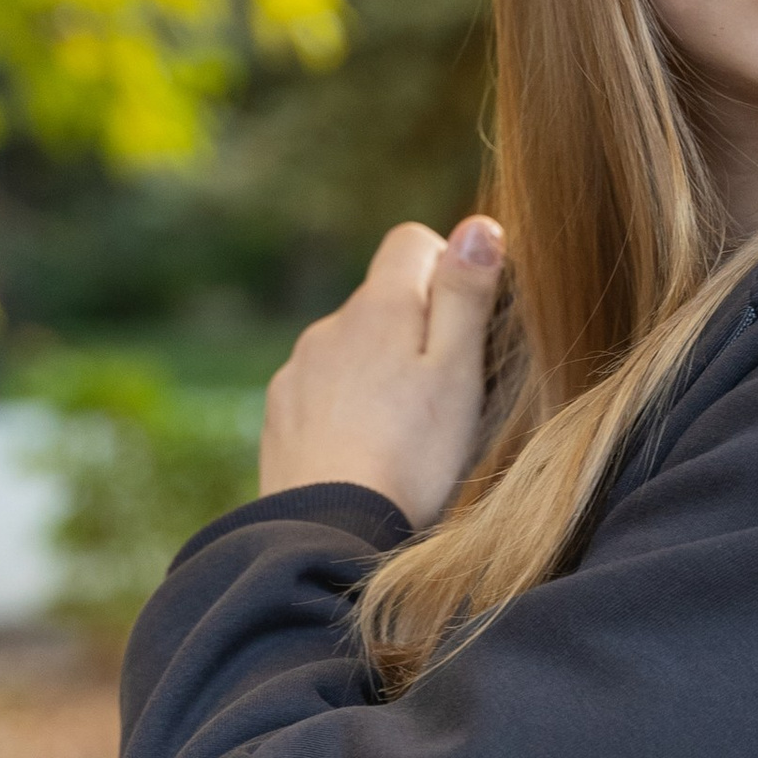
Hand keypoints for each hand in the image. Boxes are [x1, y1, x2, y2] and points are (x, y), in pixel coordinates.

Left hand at [258, 214, 506, 527]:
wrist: (327, 533)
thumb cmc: (412, 457)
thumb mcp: (459, 373)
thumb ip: (466, 295)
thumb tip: (478, 225)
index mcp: (379, 307)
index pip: (411, 241)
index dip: (446, 269)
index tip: (466, 324)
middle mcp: (329, 326)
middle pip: (381, 299)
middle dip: (414, 329)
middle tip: (444, 394)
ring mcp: (297, 370)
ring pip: (350, 347)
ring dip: (378, 371)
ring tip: (404, 434)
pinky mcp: (279, 414)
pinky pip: (321, 389)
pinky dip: (345, 408)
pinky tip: (364, 453)